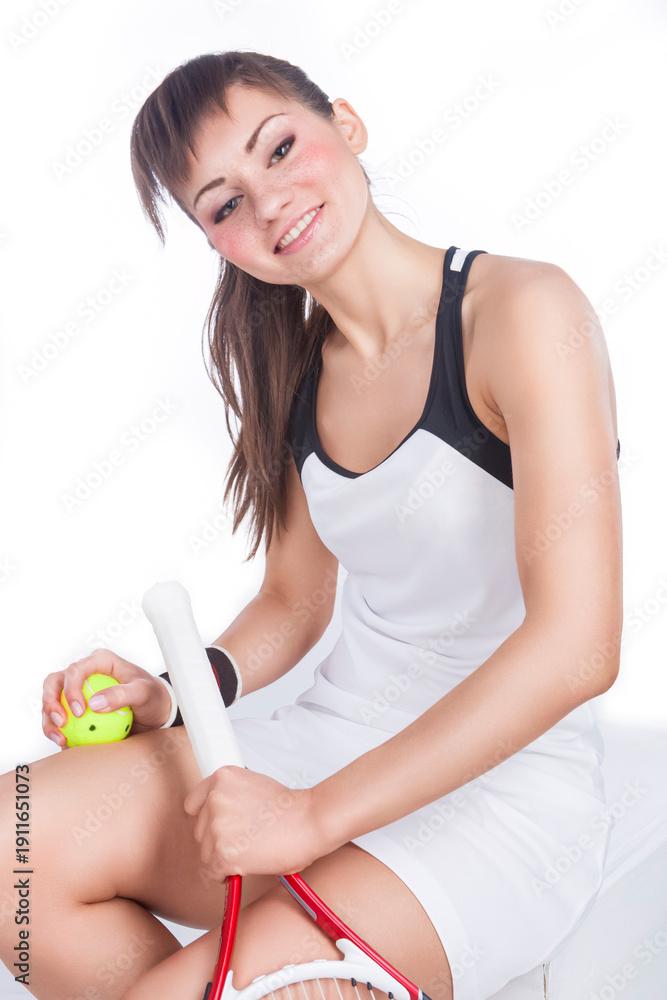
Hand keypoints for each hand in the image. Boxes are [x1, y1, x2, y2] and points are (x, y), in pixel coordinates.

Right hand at [42, 648, 173, 748]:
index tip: (79, 712)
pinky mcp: (75, 709)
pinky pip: (59, 719)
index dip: (71, 689)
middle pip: (55, 682)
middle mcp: (84, 673)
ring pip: (52, 701)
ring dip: (49, 720)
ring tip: (60, 740)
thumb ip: (122, 695)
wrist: (155, 712)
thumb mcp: (144, 693)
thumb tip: (94, 704)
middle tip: (61, 723)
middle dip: (50, 702)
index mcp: (99, 661)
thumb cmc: (152, 696)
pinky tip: (65, 746)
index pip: (75, 670)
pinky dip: (57, 732)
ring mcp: (77, 691)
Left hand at [183, 766, 330, 878]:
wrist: (309, 821)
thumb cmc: (289, 808)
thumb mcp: (254, 785)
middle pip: (200, 831)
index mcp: (221, 778)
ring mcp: (217, 826)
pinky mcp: (222, 853)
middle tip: (245, 838)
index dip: (207, 818)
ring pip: (206, 854)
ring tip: (251, 849)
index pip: (193, 804)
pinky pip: (214, 872)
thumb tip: (220, 816)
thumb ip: (231, 796)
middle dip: (218, 839)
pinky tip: (247, 863)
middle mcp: (215, 799)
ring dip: (224, 857)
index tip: (219, 825)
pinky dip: (228, 874)